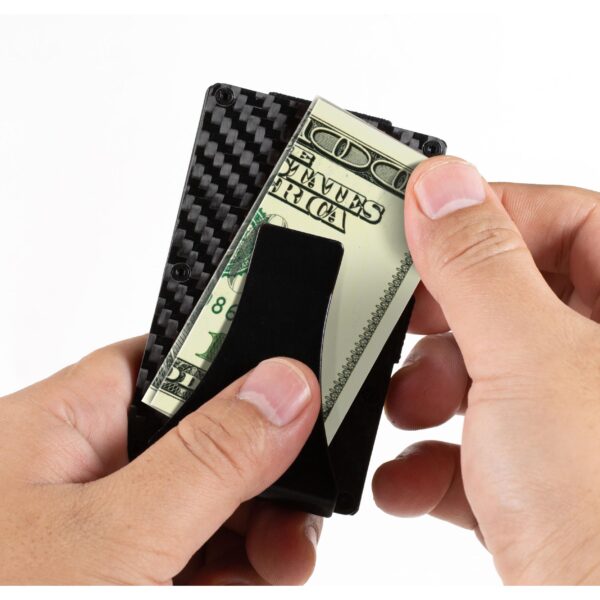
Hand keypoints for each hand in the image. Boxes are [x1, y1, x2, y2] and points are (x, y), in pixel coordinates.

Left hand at [0, 338, 321, 583]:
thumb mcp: (112, 542)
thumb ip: (207, 458)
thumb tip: (285, 386)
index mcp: (61, 427)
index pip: (167, 361)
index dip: (235, 368)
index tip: (297, 392)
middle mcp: (83, 470)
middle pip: (202, 435)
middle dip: (262, 466)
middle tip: (300, 506)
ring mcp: (105, 532)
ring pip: (209, 499)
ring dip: (261, 521)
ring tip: (288, 556)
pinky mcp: (125, 575)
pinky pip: (199, 549)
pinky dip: (241, 562)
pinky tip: (264, 573)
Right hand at [372, 156, 599, 583]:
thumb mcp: (530, 362)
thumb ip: (478, 265)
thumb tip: (442, 186)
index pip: (567, 217)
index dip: (487, 214)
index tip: (419, 222)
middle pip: (512, 298)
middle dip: (445, 318)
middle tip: (404, 323)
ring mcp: (575, 424)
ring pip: (484, 370)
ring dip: (429, 391)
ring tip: (408, 413)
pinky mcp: (539, 477)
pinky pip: (475, 441)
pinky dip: (432, 458)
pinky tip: (411, 480)